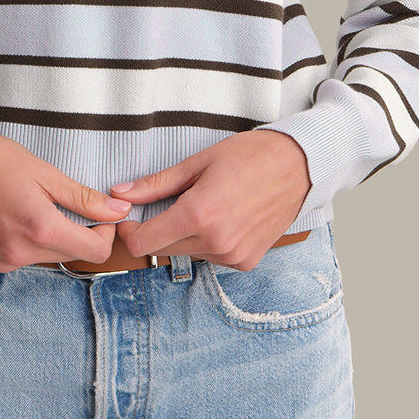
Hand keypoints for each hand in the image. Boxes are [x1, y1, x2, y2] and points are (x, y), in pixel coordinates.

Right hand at [0, 125, 132, 274]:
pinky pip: (25, 259)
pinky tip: (15, 217)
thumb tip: (119, 211)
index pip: (95, 251)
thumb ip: (84, 198)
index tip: (100, 213)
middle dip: (78, 231)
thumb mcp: (45, 173)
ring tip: (34, 206)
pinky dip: (29, 242)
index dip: (105, 231)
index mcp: (40, 229)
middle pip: (73, 255)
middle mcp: (21, 254)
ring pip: (49, 257)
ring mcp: (3, 262)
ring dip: (53, 237)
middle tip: (65, 202)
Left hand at [108, 129, 311, 269]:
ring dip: (184, 235)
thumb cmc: (249, 156)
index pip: (142, 243)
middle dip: (157, 229)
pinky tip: (222, 217)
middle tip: (169, 202)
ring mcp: (232, 256)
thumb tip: (120, 193)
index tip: (131, 215)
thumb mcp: (197, 163)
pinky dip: (207, 241)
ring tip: (205, 204)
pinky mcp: (245, 262)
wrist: (298, 166)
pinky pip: (210, 256)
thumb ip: (155, 184)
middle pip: (162, 249)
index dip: (130, 230)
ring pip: (187, 252)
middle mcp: (215, 242)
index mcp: (198, 215)